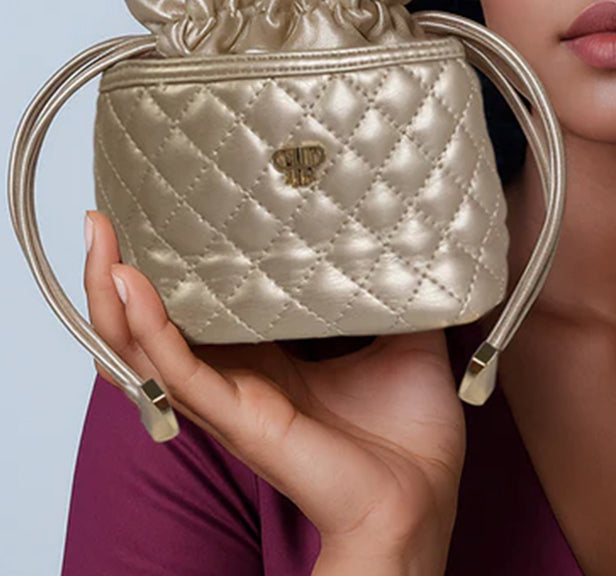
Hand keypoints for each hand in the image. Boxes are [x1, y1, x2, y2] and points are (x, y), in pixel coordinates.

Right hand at [83, 210, 464, 565]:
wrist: (422, 494)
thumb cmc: (411, 428)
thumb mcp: (404, 337)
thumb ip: (395, 291)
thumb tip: (408, 238)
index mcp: (268, 361)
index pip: (199, 313)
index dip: (169, 271)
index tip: (154, 216)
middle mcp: (237, 380)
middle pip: (150, 331)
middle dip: (114, 277)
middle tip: (100, 220)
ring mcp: (231, 400)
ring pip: (143, 352)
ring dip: (111, 298)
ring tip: (99, 240)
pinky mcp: (239, 417)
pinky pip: (178, 372)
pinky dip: (148, 331)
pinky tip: (132, 290)